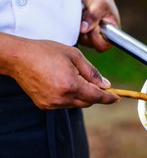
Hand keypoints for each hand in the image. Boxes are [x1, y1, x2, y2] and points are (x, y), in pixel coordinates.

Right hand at [3, 35, 118, 108]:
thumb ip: (92, 72)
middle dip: (94, 94)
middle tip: (95, 83)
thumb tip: (106, 85)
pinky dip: (69, 97)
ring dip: (81, 95)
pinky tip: (61, 83)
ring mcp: (53, 103)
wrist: (18, 57)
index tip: (117, 98)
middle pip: (88, 102)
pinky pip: (64, 104)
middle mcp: (62, 98)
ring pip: (76, 104)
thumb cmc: (45, 52)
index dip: (109, 98)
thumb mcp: (74, 55)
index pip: (97, 97)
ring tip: (72, 78)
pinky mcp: (45, 105)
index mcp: (71, 85)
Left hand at [78, 0, 120, 51]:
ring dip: (80, 27)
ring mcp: (89, 38)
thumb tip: (84, 29)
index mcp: (111, 35)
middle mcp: (100, 39)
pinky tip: (80, 18)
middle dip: (87, 31)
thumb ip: (93, 17)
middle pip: (90, 43)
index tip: (95, 26)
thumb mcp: (100, 5)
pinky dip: (75, 26)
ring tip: (85, 15)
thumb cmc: (101, 0)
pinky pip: (74, 34)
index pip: (102, 46)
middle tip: (88, 17)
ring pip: (81, 39)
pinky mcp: (81, 35)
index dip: (96, 37)